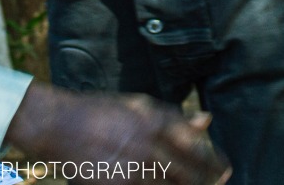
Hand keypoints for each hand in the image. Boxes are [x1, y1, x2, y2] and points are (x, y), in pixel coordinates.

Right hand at [3, 84, 230, 184]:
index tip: (225, 169)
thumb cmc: (98, 112)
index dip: (215, 160)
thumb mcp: (136, 106)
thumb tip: (207, 120)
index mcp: (155, 119)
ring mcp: (134, 167)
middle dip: (209, 181)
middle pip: (191, 172)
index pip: (197, 145)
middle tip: (219, 182)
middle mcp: (148, 143)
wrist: (57, 125)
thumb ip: (173, 116)